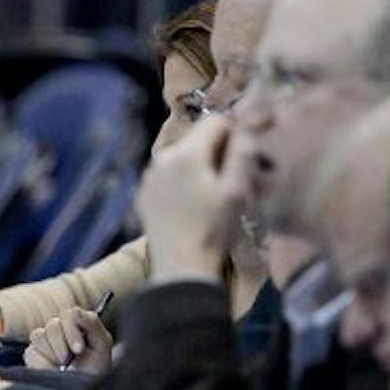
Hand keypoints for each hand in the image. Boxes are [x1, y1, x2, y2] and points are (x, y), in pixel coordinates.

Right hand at [24, 307, 113, 372]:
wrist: (81, 388)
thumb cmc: (95, 368)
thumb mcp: (102, 345)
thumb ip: (92, 324)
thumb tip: (75, 310)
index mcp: (78, 322)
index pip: (70, 315)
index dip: (72, 332)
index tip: (79, 350)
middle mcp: (60, 327)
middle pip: (53, 325)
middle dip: (63, 346)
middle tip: (70, 361)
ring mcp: (44, 339)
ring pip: (39, 335)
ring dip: (53, 354)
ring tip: (63, 366)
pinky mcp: (32, 353)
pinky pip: (31, 352)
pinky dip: (43, 364)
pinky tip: (53, 370)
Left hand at [137, 116, 254, 283]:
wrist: (180, 268)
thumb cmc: (213, 230)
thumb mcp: (236, 190)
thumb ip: (242, 153)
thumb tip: (245, 127)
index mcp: (185, 154)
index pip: (215, 121)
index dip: (234, 134)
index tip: (243, 157)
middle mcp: (161, 159)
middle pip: (197, 138)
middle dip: (217, 151)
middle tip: (231, 179)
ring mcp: (149, 177)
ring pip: (183, 156)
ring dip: (201, 166)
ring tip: (212, 195)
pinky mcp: (144, 194)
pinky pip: (169, 175)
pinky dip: (183, 181)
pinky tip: (193, 204)